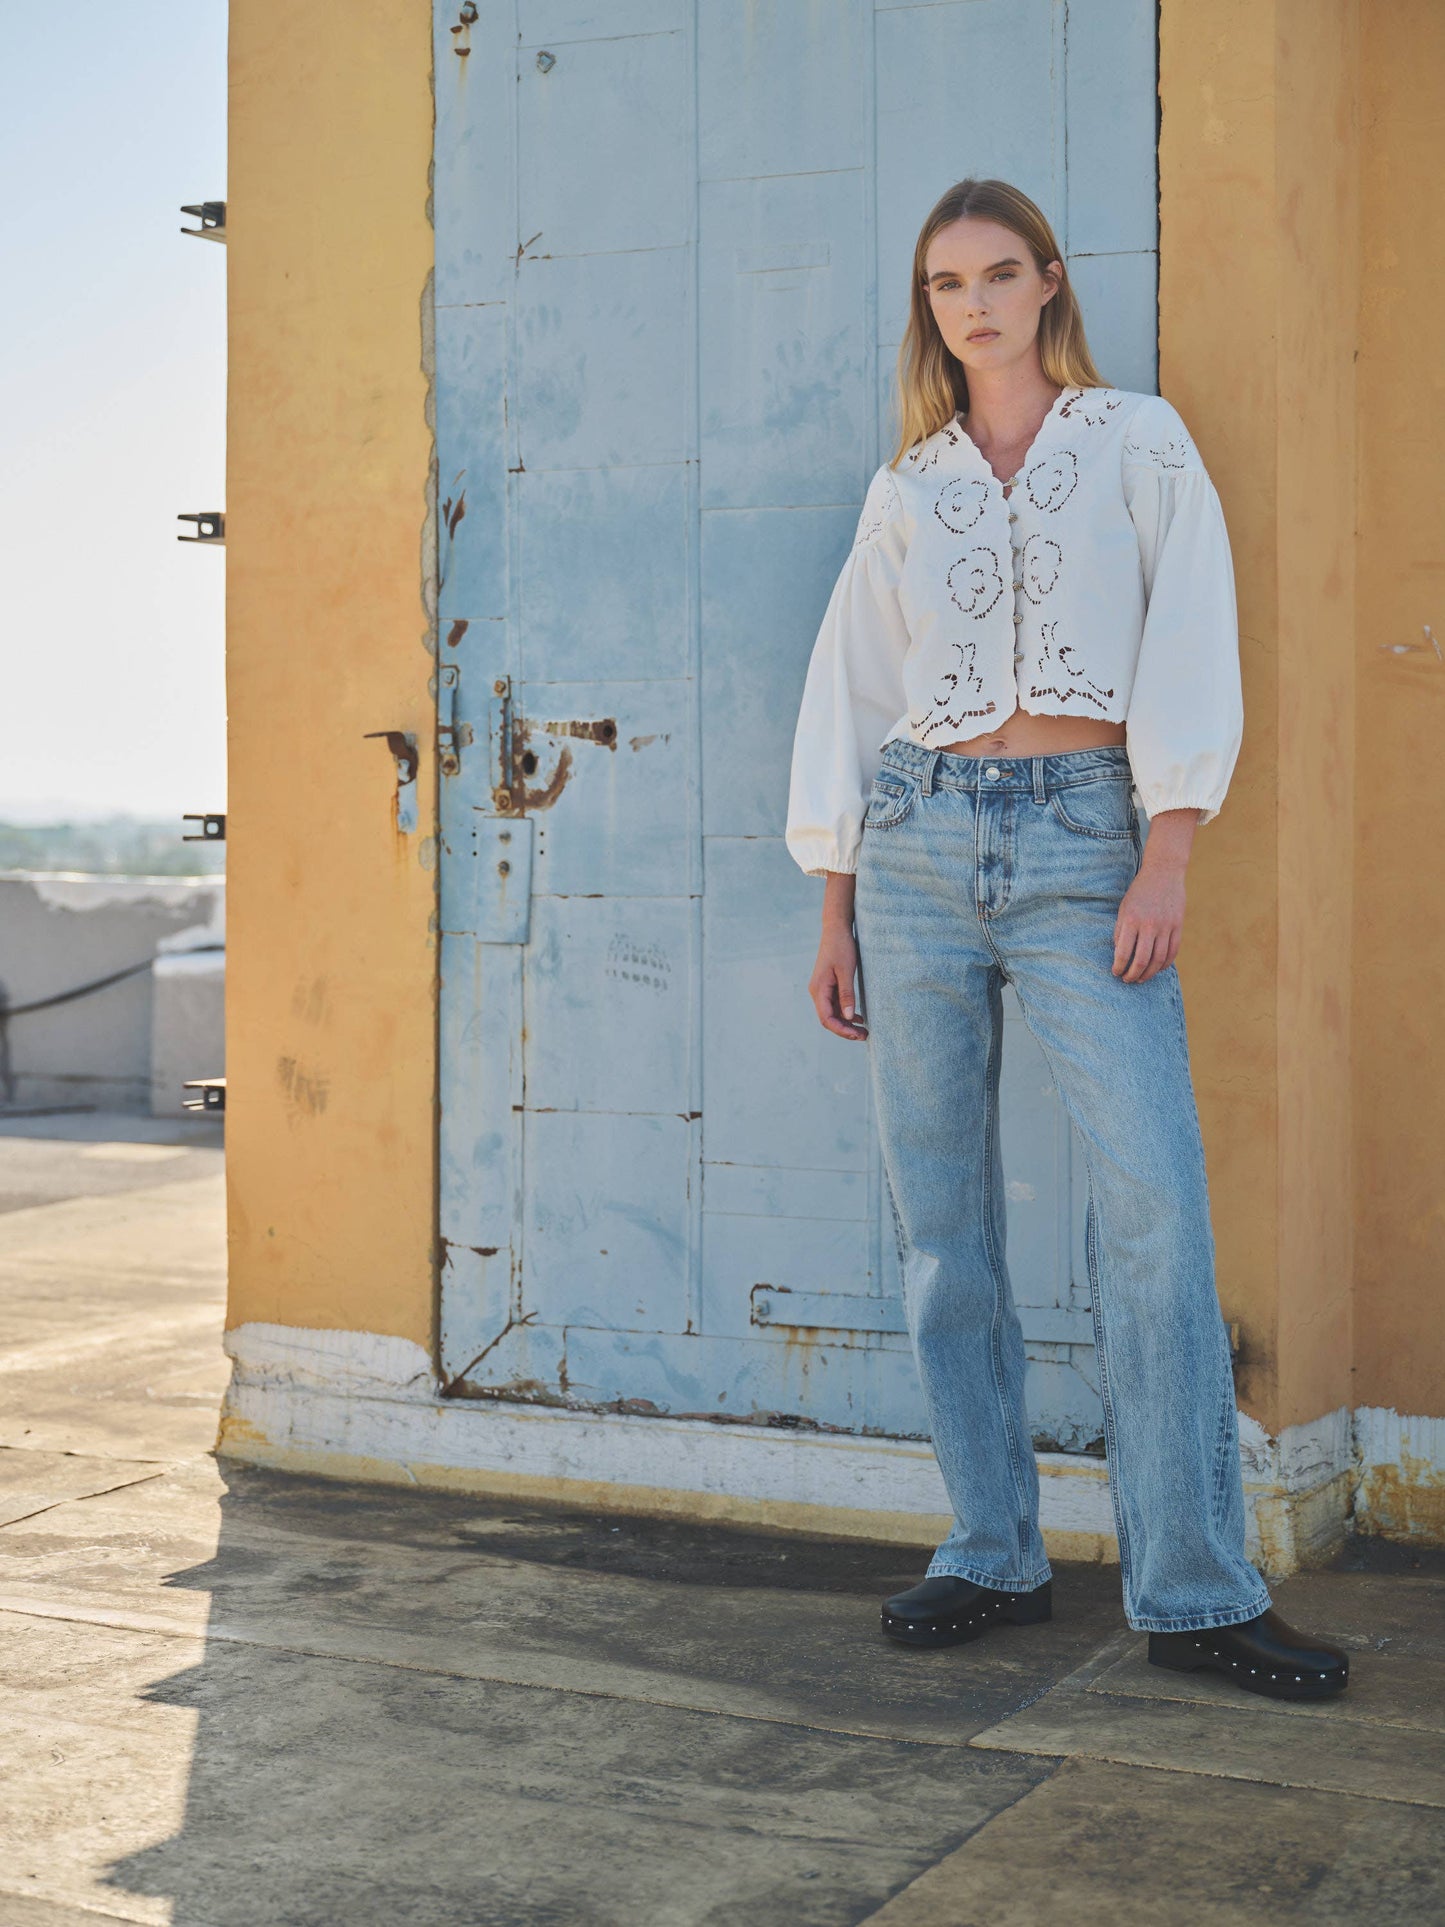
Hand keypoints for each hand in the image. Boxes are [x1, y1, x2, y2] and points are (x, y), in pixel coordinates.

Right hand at [810, 925, 868, 1038]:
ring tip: (864, 1030)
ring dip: (846, 1023)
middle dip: (845, 1030)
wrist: (836, 929)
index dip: (841, 1030)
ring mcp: (823, 989)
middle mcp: (818, 991)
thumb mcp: (846, 970)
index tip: (857, 1035)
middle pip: (829, 1019)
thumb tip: (848, 1017)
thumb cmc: (841, 947)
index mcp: (819, 989)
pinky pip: (836, 1005)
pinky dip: (846, 1013)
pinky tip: (858, 1018)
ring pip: (833, 1013)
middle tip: (864, 1036)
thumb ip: (847, 994)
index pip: (826, 1018)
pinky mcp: (829, 986)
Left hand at [1113, 809, 1197, 982]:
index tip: (1115, 972)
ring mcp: (1166, 926)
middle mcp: (1149, 925)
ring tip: (1141, 978)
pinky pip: (1173, 952)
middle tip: (1127, 980)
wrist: (1164, 873)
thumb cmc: (1139, 892)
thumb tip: (1119, 954)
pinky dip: (1165, 964)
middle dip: (1132, 975)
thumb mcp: (1124, 909)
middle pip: (1141, 960)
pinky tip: (1157, 968)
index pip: (1123, 952)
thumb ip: (1121, 932)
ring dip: (1149, 973)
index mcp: (1132, 920)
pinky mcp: (1178, 926)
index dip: (1119, 967)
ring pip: (1158, 959)